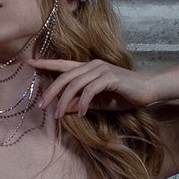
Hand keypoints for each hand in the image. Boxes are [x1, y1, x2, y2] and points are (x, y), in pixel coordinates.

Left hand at [30, 56, 158, 118]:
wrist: (148, 89)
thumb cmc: (124, 95)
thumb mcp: (99, 103)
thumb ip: (81, 104)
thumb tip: (63, 109)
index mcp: (89, 68)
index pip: (63, 64)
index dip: (46, 63)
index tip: (30, 63)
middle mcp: (92, 65)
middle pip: (65, 76)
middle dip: (51, 91)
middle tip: (41, 105)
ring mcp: (101, 70)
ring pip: (75, 84)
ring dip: (65, 100)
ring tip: (59, 114)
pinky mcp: (110, 77)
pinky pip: (90, 90)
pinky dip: (83, 103)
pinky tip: (82, 113)